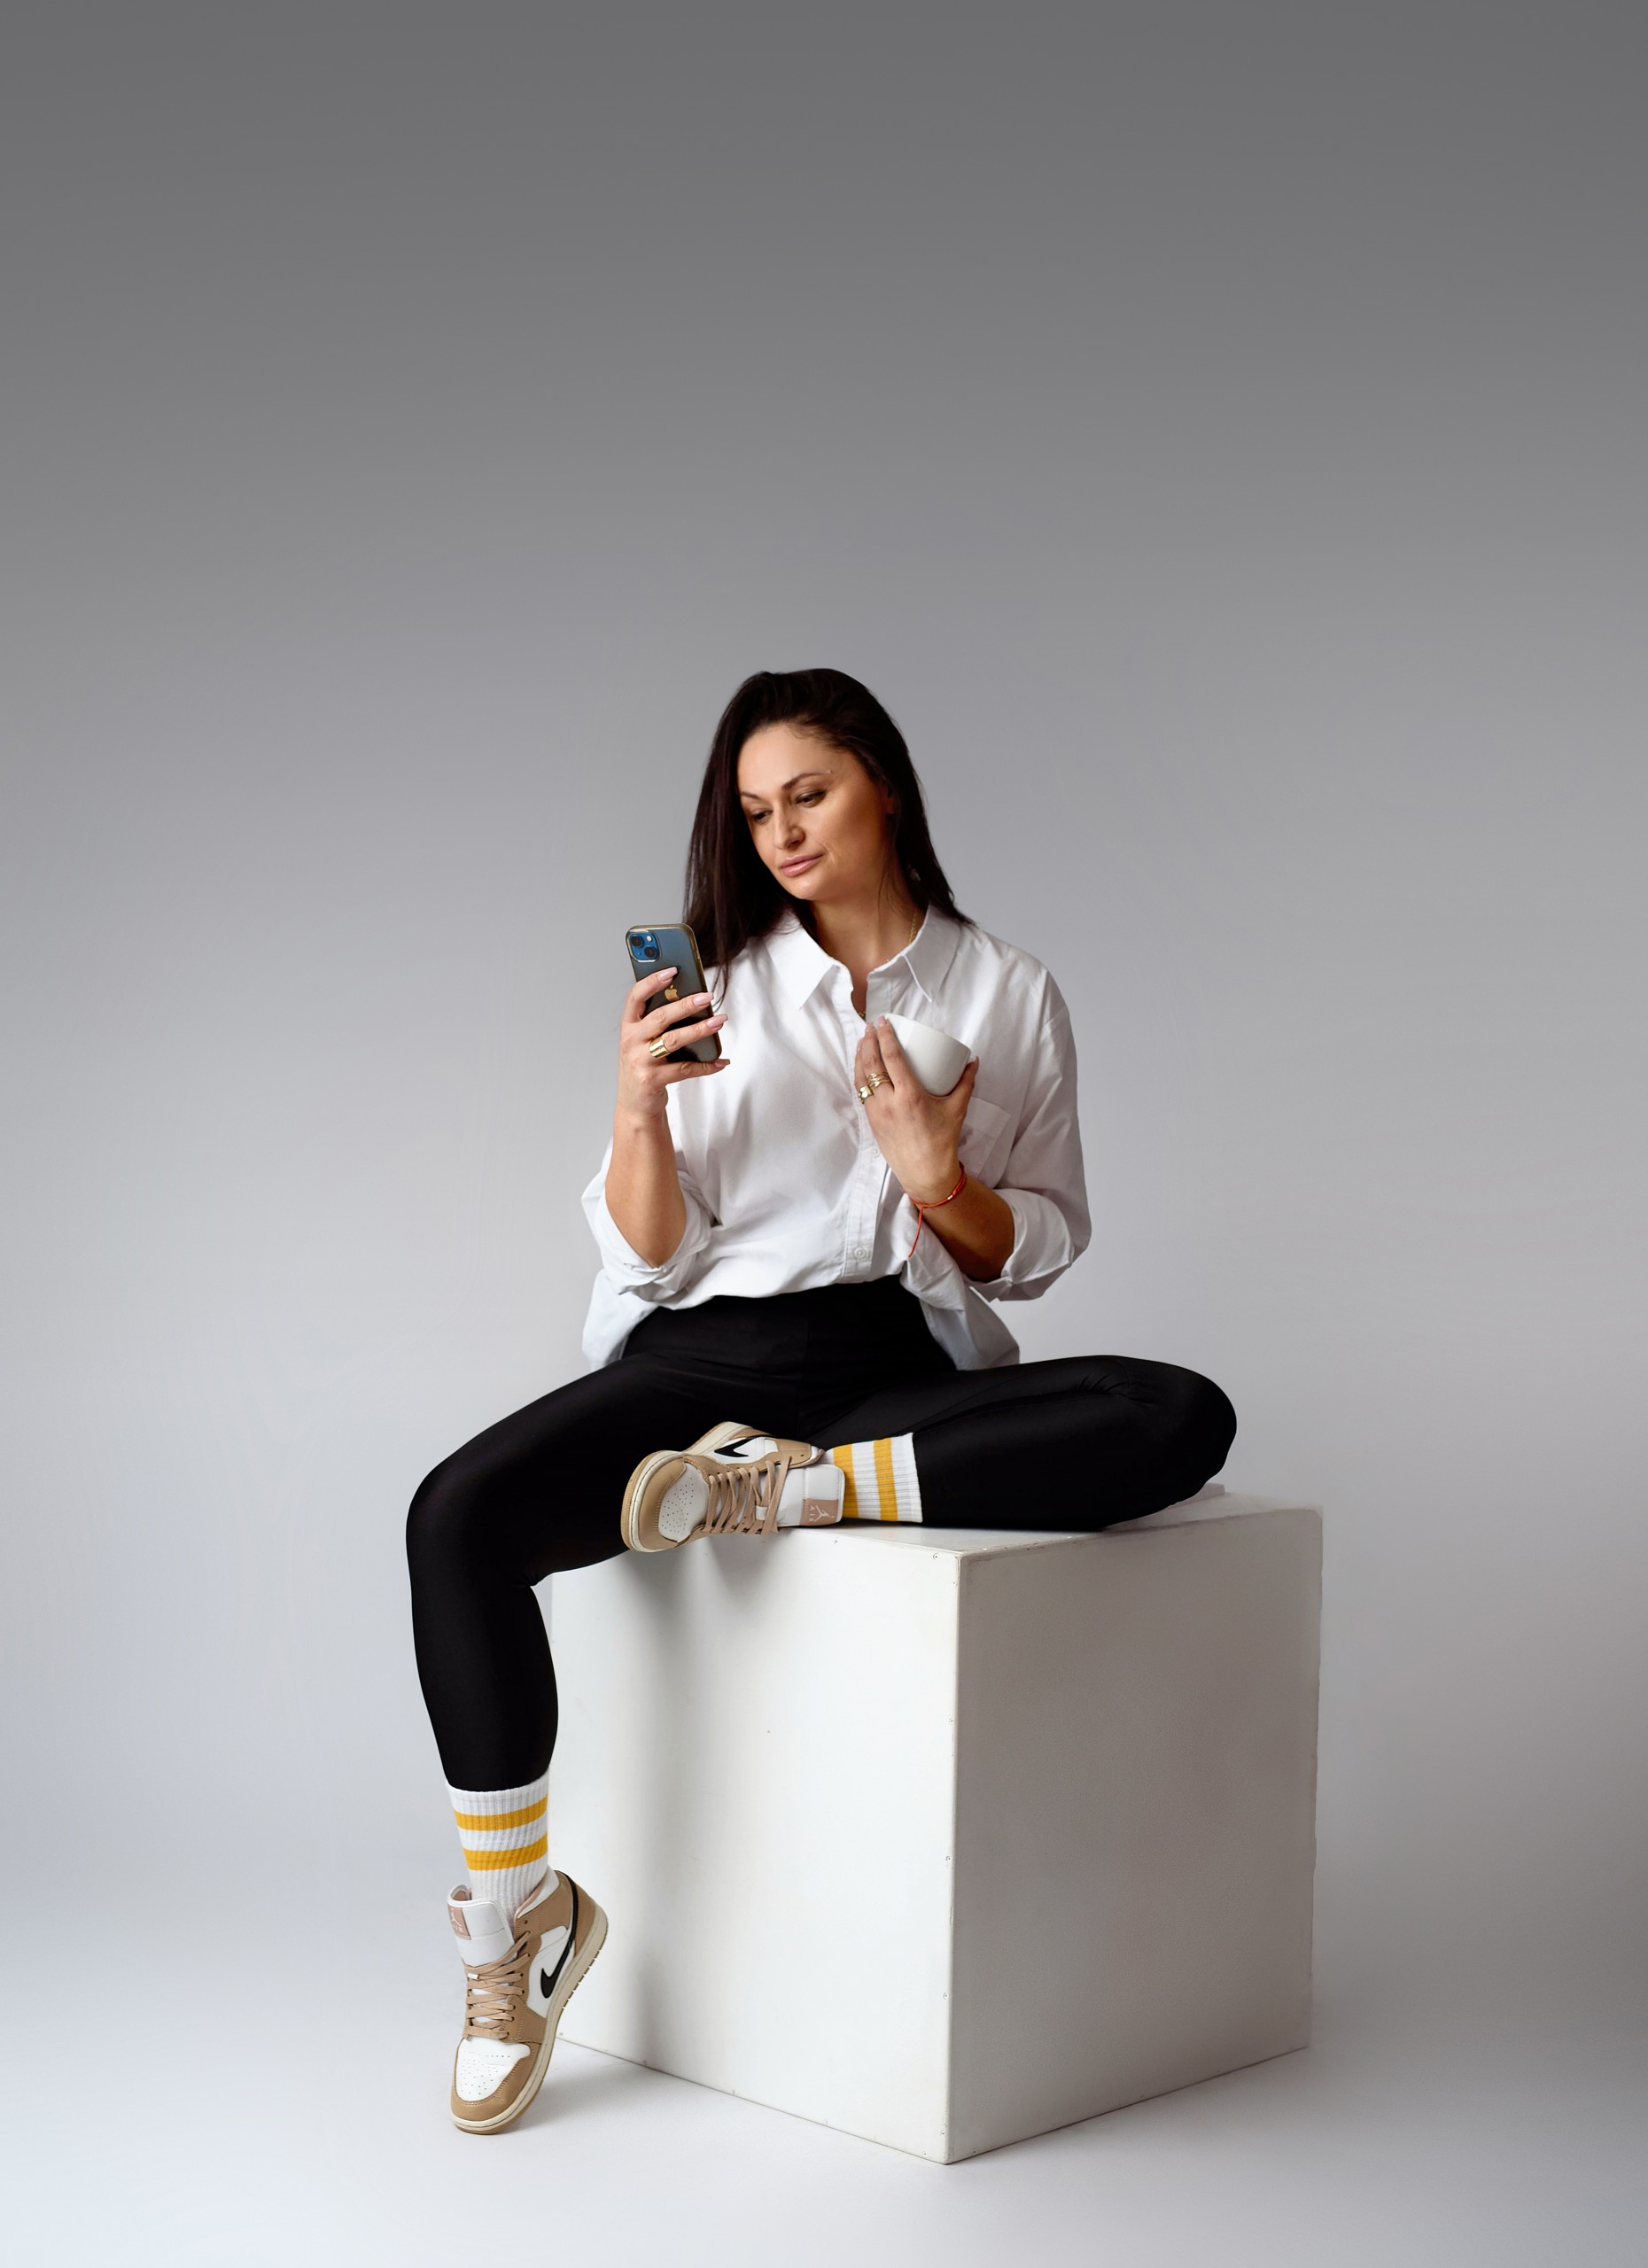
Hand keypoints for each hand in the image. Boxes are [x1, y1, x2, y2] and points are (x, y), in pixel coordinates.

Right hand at [616, 965, 727, 1125]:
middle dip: (686, 1004)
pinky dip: (706, 1065)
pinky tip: (721, 1061)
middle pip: (660, 1017)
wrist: (635, 1105)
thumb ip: (658, 1022)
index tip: (673, 970)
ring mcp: (640, 1061)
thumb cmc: (643, 1065)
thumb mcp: (643, 1041)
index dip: (653, 981)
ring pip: (673, 1041)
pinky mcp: (652, 1080)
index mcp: (628, 1026)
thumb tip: (692, 1000)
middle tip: (708, 997)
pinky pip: (684, 1069)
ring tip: (719, 1022)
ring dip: (699, 1030)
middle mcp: (631, 1041)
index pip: (636, 997)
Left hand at [853, 1017, 978, 1202]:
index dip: (885, 1037)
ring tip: (863, 1041)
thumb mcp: (957, 1109)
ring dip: (860, 1056)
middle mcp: (889, 1103)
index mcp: (910, 1097)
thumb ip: (966, 1083)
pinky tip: (861, 1066)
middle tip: (872, 1027)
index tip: (884, 1022)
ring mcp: (877, 1112)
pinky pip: (861, 1092)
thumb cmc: (941, 1142)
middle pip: (872, 1064)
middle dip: (869, 1041)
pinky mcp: (872, 1121)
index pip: (892, 1059)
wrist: (925, 1172)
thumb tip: (973, 1061)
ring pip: (861, 1077)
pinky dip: (859, 1074)